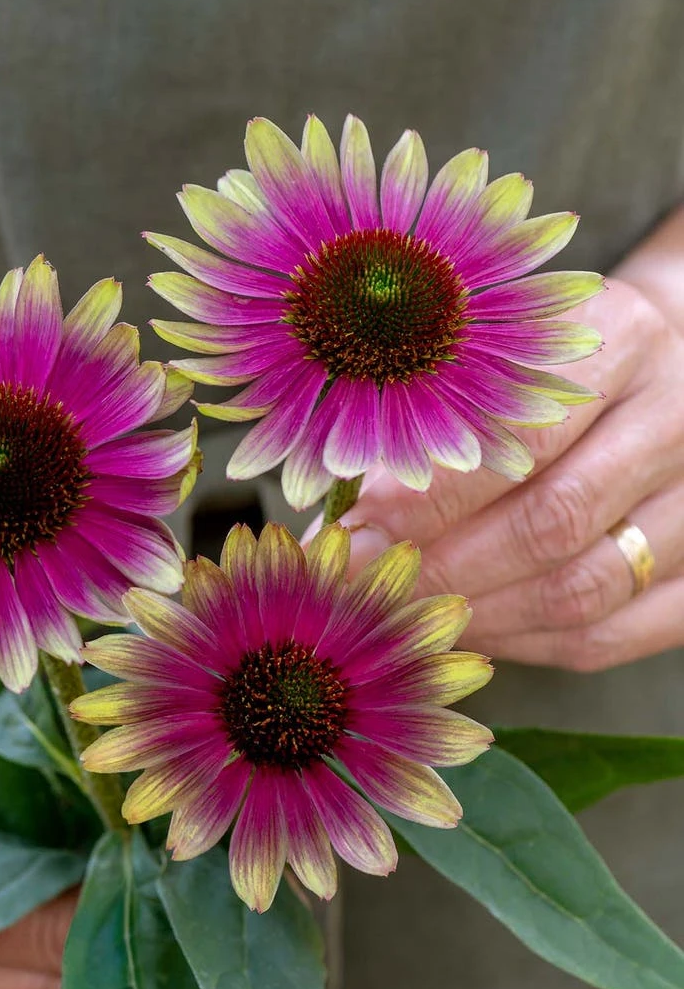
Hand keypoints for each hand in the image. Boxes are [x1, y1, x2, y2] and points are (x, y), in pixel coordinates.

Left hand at [321, 279, 683, 671]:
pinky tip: (464, 634)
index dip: (429, 497)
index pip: (520, 437)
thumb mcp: (498, 353)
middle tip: (361, 588)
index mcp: (624, 342)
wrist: (667, 363)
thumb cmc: (548, 362)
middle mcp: (677, 419)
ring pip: (584, 591)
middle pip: (554, 521)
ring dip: (477, 617)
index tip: (353, 529)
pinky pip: (608, 637)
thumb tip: (338, 516)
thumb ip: (433, 416)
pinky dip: (525, 647)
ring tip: (401, 615)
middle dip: (440, 568)